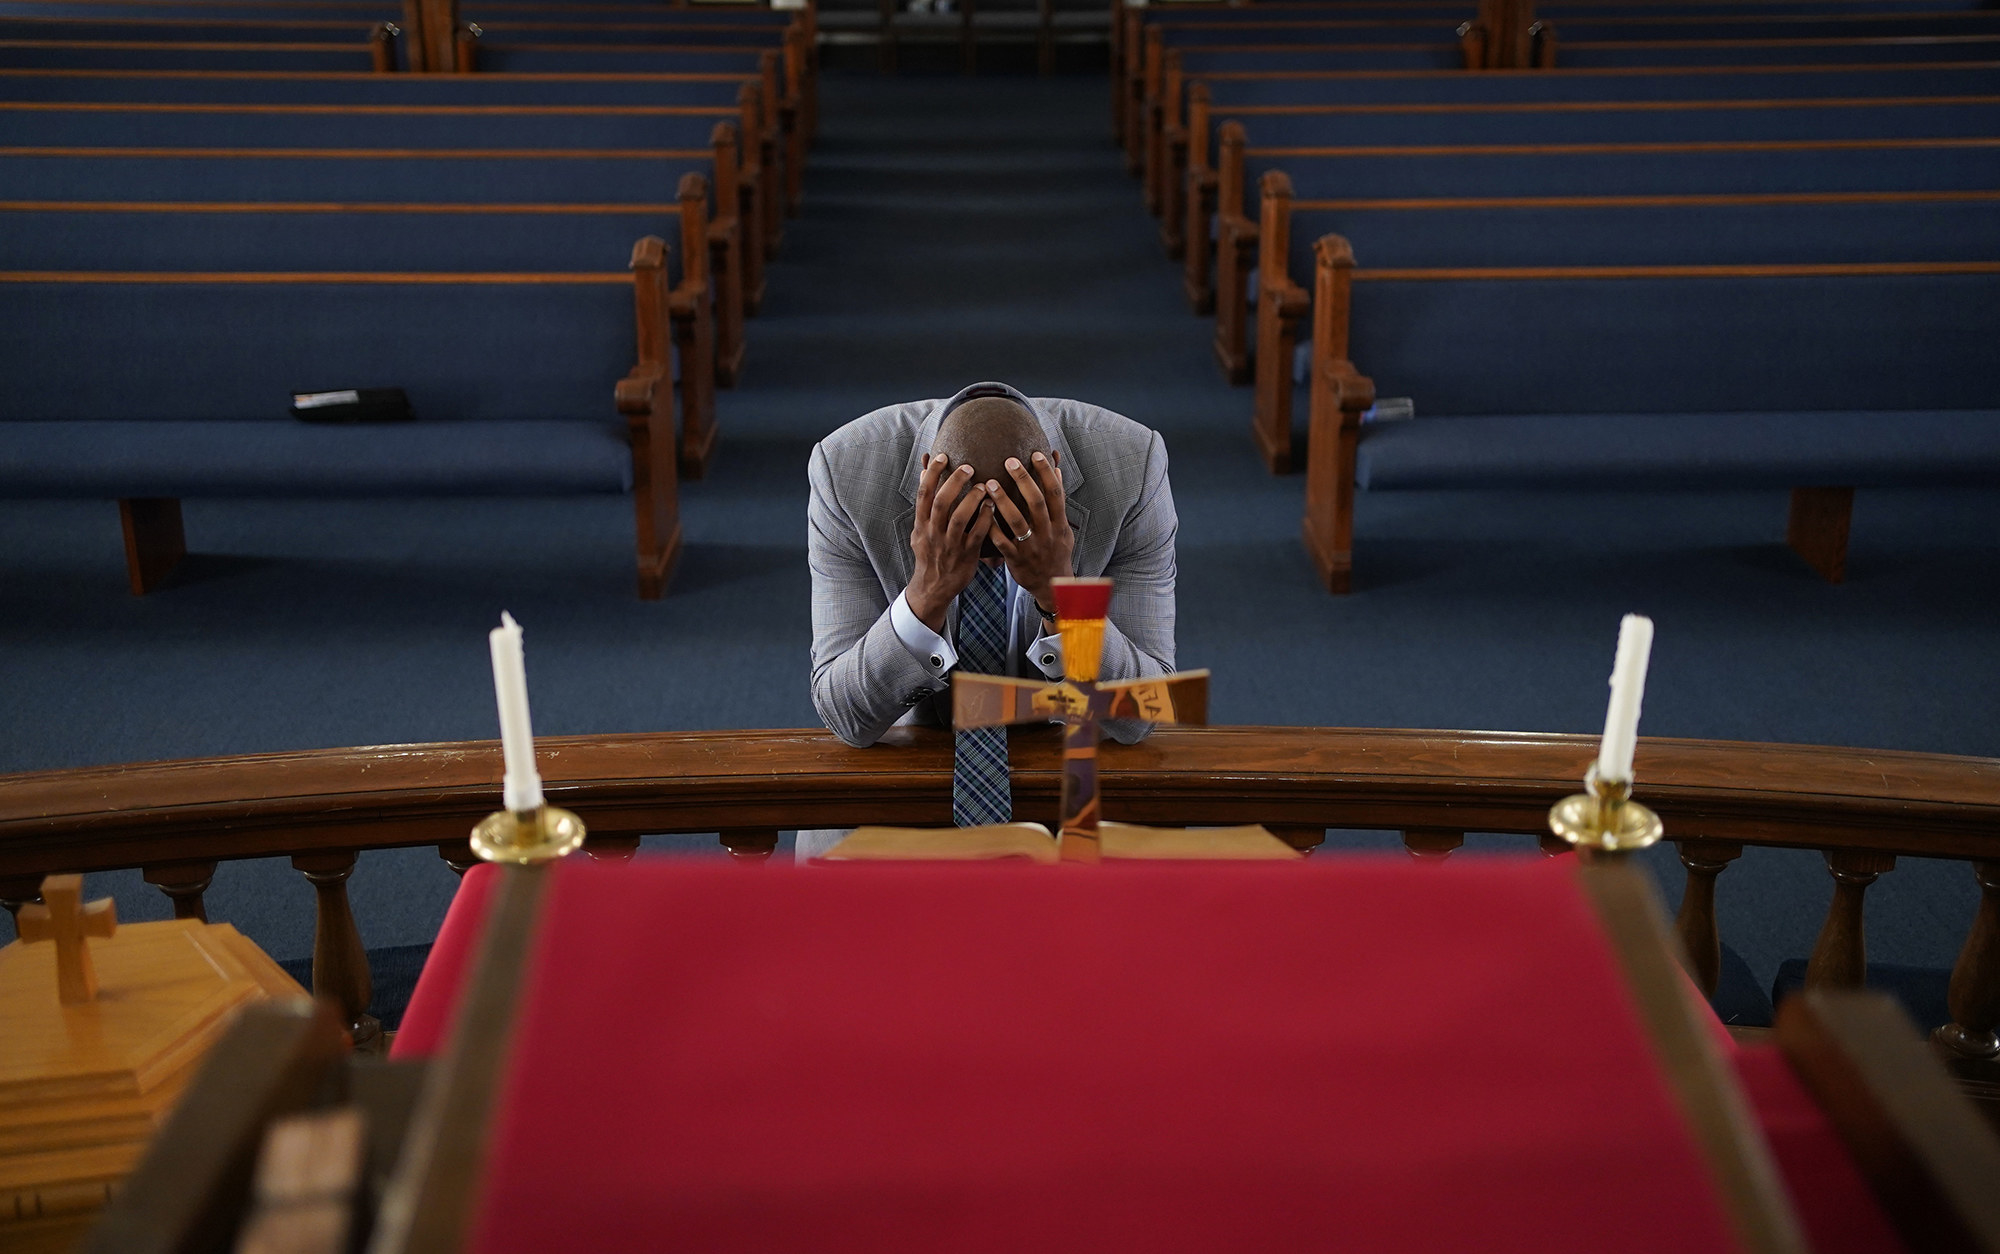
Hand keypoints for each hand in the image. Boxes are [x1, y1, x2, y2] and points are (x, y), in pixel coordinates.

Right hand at [906, 453, 992, 633]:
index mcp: (921, 524)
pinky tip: (992, 507)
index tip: (943, 456)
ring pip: (959, 517)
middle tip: (969, 467)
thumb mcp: (920, 528)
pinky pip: (976, 535)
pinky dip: (985, 519)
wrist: (933, 587)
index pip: (923, 493)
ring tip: (984, 485)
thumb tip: (924, 470)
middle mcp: (933, 532)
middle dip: (954, 481)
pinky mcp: (966, 555)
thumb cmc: (931, 552)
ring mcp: (949, 544)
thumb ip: (925, 501)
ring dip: (972, 499)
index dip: (932, 473)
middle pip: (941, 501)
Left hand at [987, 451, 1074, 614]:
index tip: (1035, 454)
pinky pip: (1002, 542)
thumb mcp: (1063, 527)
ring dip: (1003, 501)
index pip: (1055, 493)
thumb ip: (1058, 501)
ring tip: (988, 483)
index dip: (1046, 473)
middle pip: (1036, 502)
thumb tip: (1057, 470)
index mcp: (1059, 523)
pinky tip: (980, 513)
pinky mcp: (1016, 559)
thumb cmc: (1055, 551)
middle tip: (1009, 461)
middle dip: (1024, 480)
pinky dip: (991, 527)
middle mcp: (1047, 533)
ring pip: (1017, 521)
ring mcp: (1031, 547)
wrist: (1052, 585)